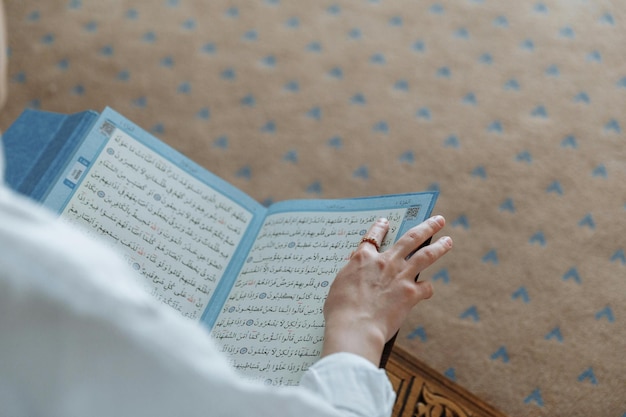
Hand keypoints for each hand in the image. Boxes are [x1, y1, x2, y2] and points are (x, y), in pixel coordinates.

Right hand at [321, 216, 451, 364]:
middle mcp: (385, 262)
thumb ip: (351, 273)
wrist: (355, 327)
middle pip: (410, 238)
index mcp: (363, 258)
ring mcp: (400, 276)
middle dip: (426, 227)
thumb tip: (355, 269)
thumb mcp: (339, 284)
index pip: (373, 237)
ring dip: (439, 247)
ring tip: (448, 241)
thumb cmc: (340, 310)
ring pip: (426, 255)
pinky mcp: (411, 294)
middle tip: (438, 220)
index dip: (380, 227)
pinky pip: (426, 288)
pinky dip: (427, 288)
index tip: (386, 221)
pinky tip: (428, 290)